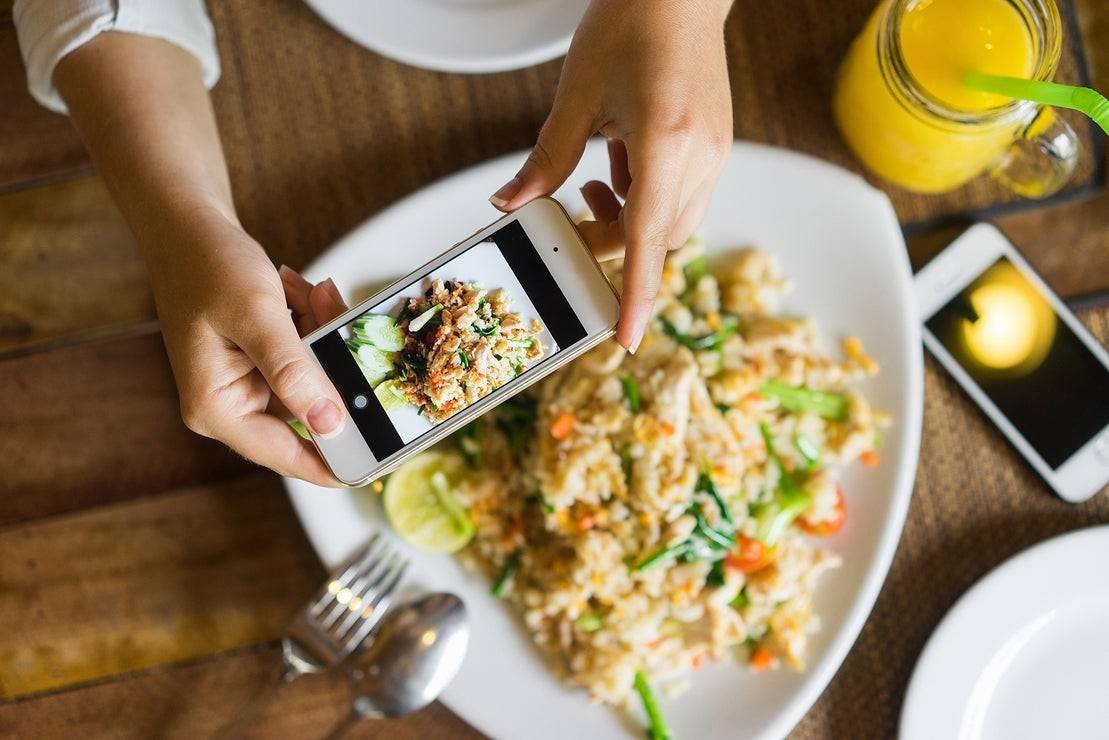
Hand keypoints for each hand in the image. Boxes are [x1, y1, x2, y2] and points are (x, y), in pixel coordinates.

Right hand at [149, 208, 349, 485]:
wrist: (186, 225)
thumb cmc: (208, 264)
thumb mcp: (258, 316)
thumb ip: (293, 372)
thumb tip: (329, 423)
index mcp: (216, 408)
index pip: (284, 455)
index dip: (333, 462)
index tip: (379, 461)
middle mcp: (227, 405)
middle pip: (305, 412)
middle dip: (331, 369)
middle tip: (338, 322)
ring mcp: (243, 385)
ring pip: (311, 379)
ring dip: (321, 336)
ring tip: (312, 295)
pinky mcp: (258, 364)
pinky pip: (304, 357)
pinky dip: (311, 326)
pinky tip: (300, 293)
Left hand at [489, 0, 733, 350]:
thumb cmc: (630, 23)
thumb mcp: (576, 94)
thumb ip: (545, 159)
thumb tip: (511, 205)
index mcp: (665, 141)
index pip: (647, 239)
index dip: (634, 295)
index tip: (624, 338)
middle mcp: (700, 155)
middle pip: (657, 240)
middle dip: (613, 244)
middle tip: (576, 213)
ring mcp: (716, 152)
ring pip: (672, 222)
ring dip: (631, 220)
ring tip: (597, 179)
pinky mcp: (717, 146)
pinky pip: (682, 196)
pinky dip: (648, 197)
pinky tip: (623, 161)